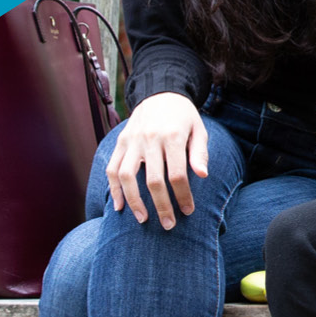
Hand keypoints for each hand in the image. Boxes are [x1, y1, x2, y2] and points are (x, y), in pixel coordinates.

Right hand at [105, 92, 207, 229]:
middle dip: (162, 206)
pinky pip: (112, 168)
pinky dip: (114, 189)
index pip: (177, 174)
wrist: (160, 92)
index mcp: (173, 136)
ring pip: (127, 176)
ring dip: (134, 201)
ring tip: (143, 219)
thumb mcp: (199, 129)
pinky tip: (120, 206)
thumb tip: (202, 175)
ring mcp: (132, 140)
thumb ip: (200, 152)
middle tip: (169, 225)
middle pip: (153, 180)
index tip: (189, 211)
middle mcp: (150, 138)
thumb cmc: (184, 116)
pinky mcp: (121, 142)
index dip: (183, 196)